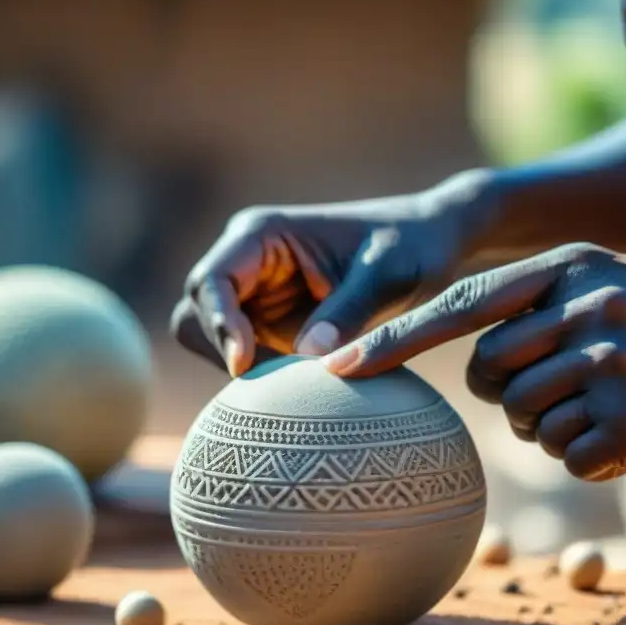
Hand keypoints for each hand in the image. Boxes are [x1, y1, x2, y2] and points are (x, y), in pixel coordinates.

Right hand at [171, 172, 491, 375]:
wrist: (431, 246)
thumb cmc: (412, 245)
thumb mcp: (389, 274)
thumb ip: (349, 311)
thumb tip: (306, 358)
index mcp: (261, 234)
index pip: (211, 281)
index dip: (217, 323)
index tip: (244, 363)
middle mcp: (246, 262)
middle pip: (194, 314)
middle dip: (218, 350)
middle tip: (268, 383)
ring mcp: (254, 296)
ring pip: (209, 341)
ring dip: (237, 368)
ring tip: (290, 385)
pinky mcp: (269, 325)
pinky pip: (243, 359)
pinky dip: (258, 379)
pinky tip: (298, 390)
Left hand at [322, 243, 625, 479]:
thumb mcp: (613, 284)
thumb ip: (540, 304)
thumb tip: (468, 351)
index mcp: (570, 267)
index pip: (458, 307)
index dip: (393, 340)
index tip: (336, 368)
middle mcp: (583, 307)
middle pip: (489, 373)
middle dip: (512, 393)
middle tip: (564, 389)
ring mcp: (607, 364)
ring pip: (526, 420)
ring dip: (557, 427)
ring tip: (611, 406)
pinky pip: (568, 456)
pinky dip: (592, 456)